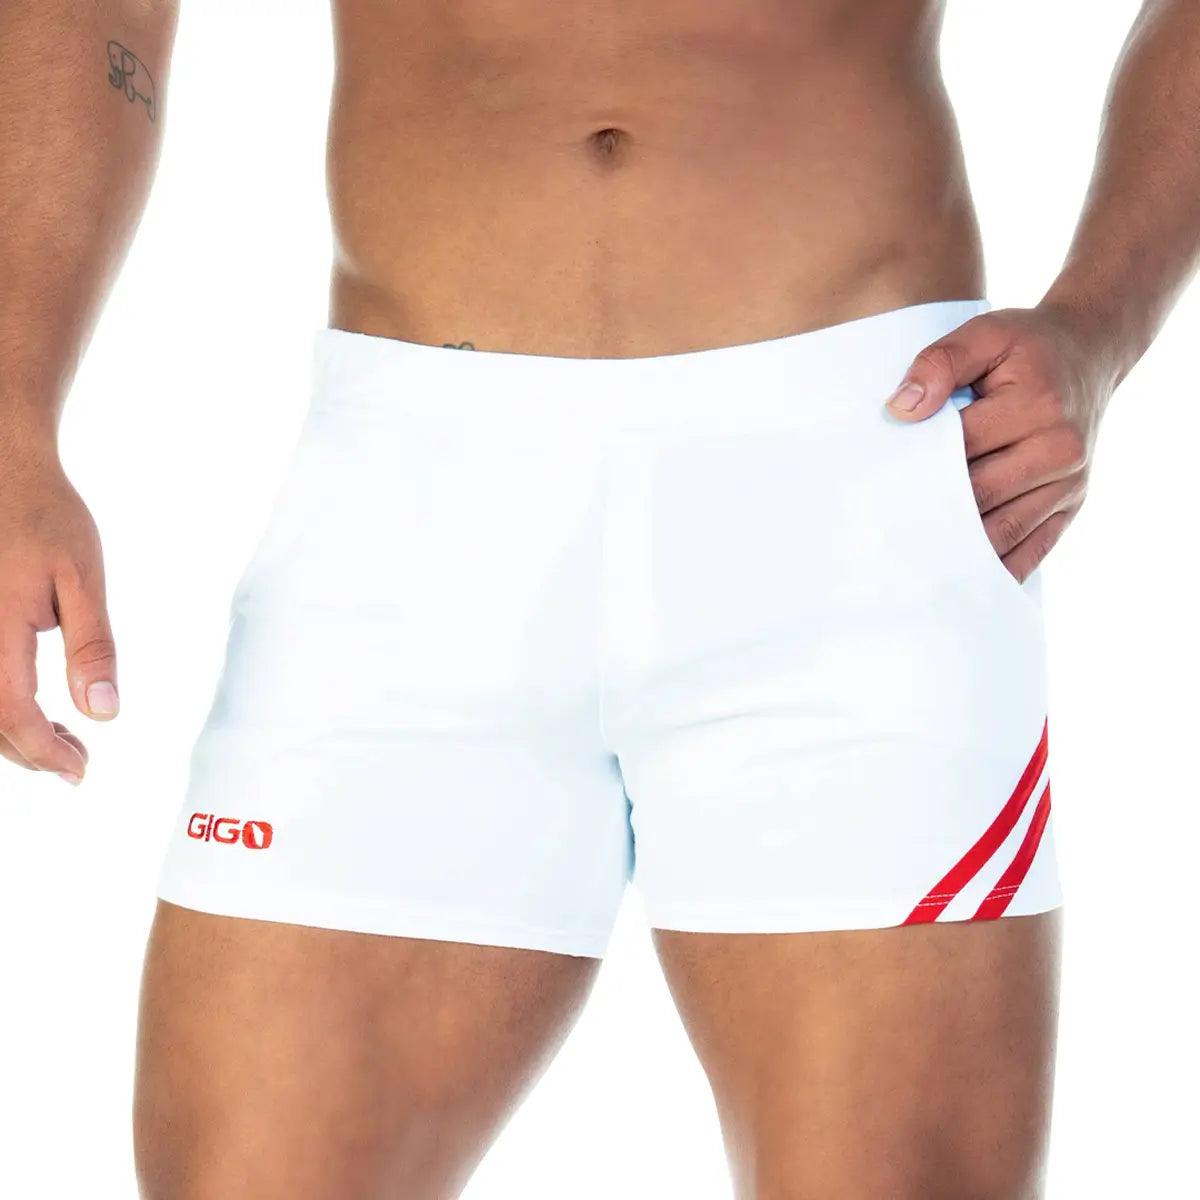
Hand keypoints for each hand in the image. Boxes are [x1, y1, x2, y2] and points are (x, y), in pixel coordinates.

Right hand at [0, 447, 117, 784]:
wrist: (3, 468)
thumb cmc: (46, 517)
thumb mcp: (83, 579)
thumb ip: (92, 647)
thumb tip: (104, 712)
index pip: (12, 716)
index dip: (45, 752)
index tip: (81, 770)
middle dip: (30, 751)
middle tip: (77, 763)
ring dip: (12, 733)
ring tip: (61, 739)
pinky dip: (0, 704)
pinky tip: (31, 707)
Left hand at [885, 303, 1114, 581]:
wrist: (1091, 354)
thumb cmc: (1028, 346)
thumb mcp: (984, 333)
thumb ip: (940, 363)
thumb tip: (901, 409)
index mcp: (1036, 405)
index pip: (962, 447)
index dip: (920, 464)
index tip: (880, 482)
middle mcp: (1060, 448)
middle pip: (982, 494)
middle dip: (934, 511)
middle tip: (885, 531)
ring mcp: (1069, 482)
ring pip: (1005, 529)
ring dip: (960, 548)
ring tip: (914, 562)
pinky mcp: (1072, 504)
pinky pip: (1034, 547)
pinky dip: (999, 566)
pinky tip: (962, 577)